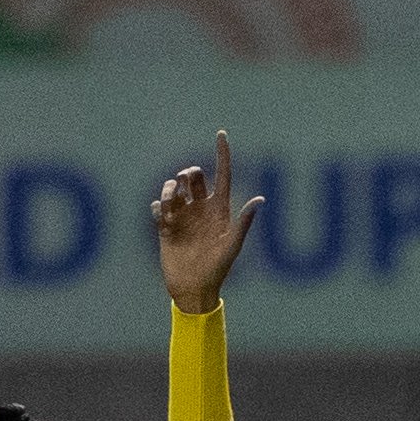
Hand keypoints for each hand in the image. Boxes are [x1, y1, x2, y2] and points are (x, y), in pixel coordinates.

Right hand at [154, 133, 261, 314]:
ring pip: (173, 188)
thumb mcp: (233, 245)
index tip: (222, 133)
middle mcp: (202, 208)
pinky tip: (163, 220)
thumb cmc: (218, 269)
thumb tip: (260, 198)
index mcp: (220, 209)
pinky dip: (159, 207)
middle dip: (188, 172)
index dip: (223, 154)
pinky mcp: (166, 225)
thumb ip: (244, 222)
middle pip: (194, 176)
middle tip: (185, 182)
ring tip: (170, 204)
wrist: (194, 287)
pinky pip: (158, 206)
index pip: (223, 175)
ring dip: (170, 189)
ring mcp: (183, 215)